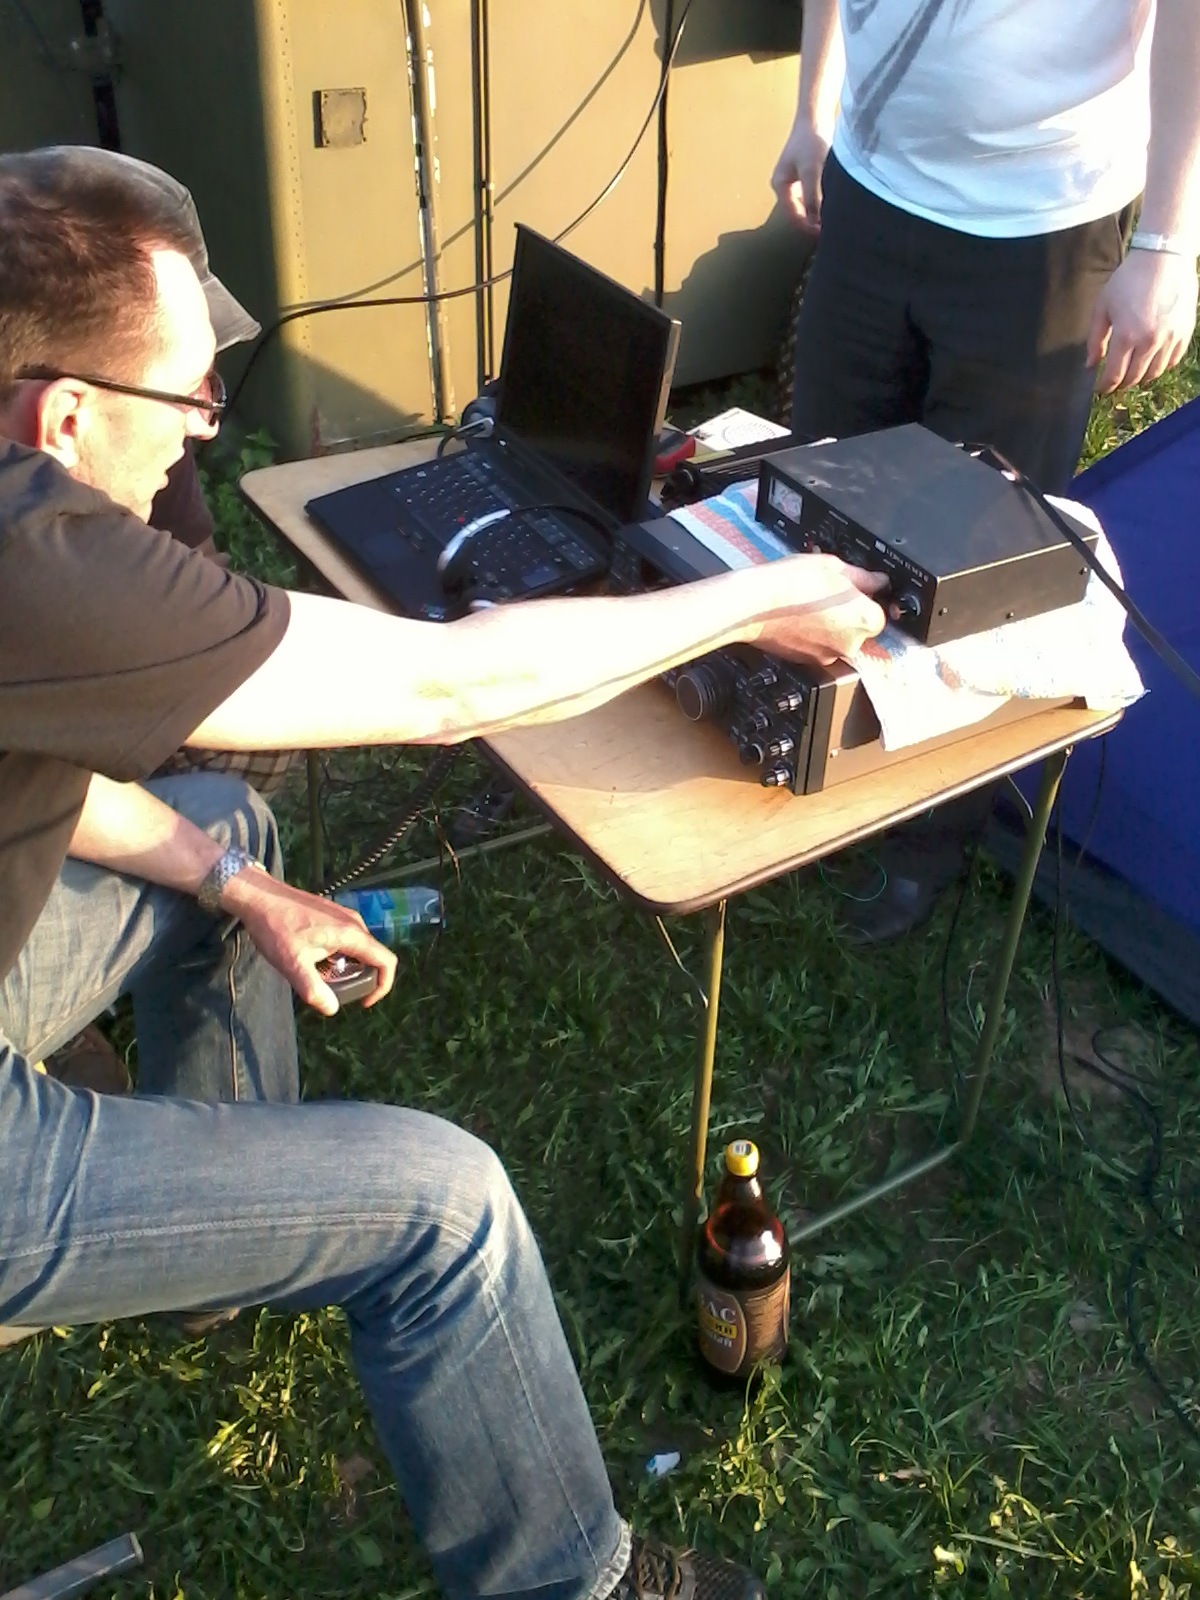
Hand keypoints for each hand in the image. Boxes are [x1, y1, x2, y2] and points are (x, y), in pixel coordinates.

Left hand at [220, 869, 396, 1014]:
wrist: (259, 897)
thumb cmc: (275, 927)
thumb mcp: (293, 963)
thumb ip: (314, 989)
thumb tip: (332, 1009)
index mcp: (351, 934)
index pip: (386, 961)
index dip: (383, 986)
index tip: (364, 1001)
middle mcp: (353, 923)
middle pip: (373, 956)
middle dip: (361, 979)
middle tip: (336, 991)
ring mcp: (343, 916)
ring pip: (359, 948)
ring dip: (348, 967)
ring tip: (321, 976)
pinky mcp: (332, 915)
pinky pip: (347, 939)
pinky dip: (339, 956)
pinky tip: (314, 959)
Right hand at [755, 555, 887, 664]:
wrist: (755, 604)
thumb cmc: (792, 583)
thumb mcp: (835, 566)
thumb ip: (864, 577)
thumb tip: (878, 581)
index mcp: (865, 619)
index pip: (880, 614)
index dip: (868, 600)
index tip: (857, 591)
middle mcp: (851, 644)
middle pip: (861, 631)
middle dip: (849, 615)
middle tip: (830, 595)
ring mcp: (828, 656)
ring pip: (839, 640)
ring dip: (831, 626)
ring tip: (811, 605)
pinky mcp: (806, 661)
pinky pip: (818, 647)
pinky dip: (813, 635)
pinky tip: (800, 616)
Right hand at [770, 114, 830, 231]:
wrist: (816, 116)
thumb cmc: (811, 141)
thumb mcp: (812, 171)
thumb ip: (812, 198)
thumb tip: (815, 222)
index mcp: (780, 186)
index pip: (793, 216)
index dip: (808, 227)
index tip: (824, 233)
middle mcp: (785, 186)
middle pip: (798, 212)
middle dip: (813, 222)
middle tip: (831, 229)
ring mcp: (794, 180)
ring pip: (806, 205)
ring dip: (818, 212)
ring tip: (833, 218)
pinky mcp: (806, 174)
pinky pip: (812, 195)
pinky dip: (821, 201)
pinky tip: (834, 203)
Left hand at [1086, 248, 1198, 393]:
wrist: (1164, 257)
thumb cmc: (1129, 279)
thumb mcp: (1103, 306)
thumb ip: (1095, 339)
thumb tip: (1090, 365)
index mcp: (1126, 335)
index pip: (1114, 375)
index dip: (1105, 387)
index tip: (1100, 389)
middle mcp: (1150, 341)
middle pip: (1134, 378)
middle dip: (1121, 384)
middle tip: (1114, 382)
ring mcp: (1170, 338)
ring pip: (1154, 373)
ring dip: (1141, 377)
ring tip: (1132, 373)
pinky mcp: (1185, 332)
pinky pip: (1172, 360)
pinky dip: (1160, 366)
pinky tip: (1151, 361)